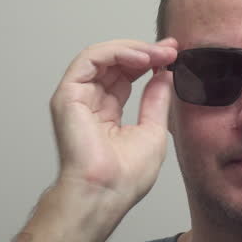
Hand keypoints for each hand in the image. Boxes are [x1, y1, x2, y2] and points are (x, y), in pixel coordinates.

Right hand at [48, 38, 177, 214]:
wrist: (107, 193)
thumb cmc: (126, 177)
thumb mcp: (153, 130)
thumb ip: (156, 100)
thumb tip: (163, 74)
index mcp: (106, 113)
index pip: (126, 75)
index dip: (149, 61)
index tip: (174, 54)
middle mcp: (89, 102)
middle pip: (115, 63)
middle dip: (145, 51)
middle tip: (170, 49)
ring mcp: (77, 98)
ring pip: (102, 56)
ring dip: (133, 49)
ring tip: (159, 53)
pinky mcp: (68, 95)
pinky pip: (89, 59)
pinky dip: (116, 52)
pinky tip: (141, 58)